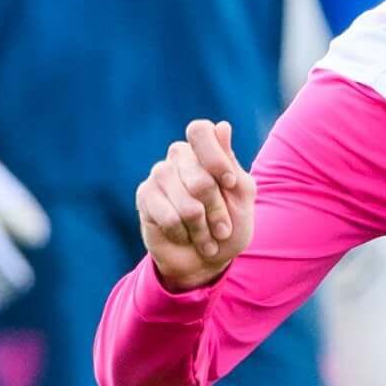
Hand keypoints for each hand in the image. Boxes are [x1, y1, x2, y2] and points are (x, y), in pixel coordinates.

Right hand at [138, 120, 255, 292]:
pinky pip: (169, 218)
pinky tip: (183, 236)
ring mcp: (159, 175)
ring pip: (187, 204)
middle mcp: (179, 156)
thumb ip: (231, 164)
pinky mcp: (144, 196)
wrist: (205, 260)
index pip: (200, 130)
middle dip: (217, 211)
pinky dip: (183, 234)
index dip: (215, 158)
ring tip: (206, 238)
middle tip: (223, 229)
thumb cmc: (229, 225)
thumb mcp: (241, 197)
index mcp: (204, 149)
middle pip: (201, 179)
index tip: (230, 183)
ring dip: (202, 228)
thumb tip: (222, 125)